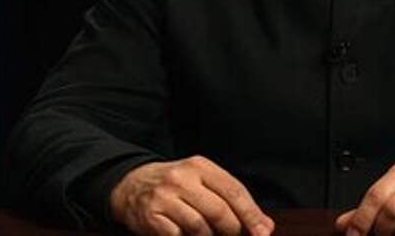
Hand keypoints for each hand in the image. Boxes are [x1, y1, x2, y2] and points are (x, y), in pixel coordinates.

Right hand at [109, 155, 274, 235]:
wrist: (130, 184)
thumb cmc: (176, 185)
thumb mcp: (202, 180)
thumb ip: (231, 198)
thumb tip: (264, 225)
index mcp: (200, 166)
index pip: (234, 191)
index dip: (251, 214)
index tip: (264, 232)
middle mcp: (182, 178)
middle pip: (219, 211)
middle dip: (233, 229)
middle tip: (235, 235)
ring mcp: (164, 197)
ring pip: (199, 227)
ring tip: (209, 234)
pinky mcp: (151, 216)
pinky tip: (186, 234)